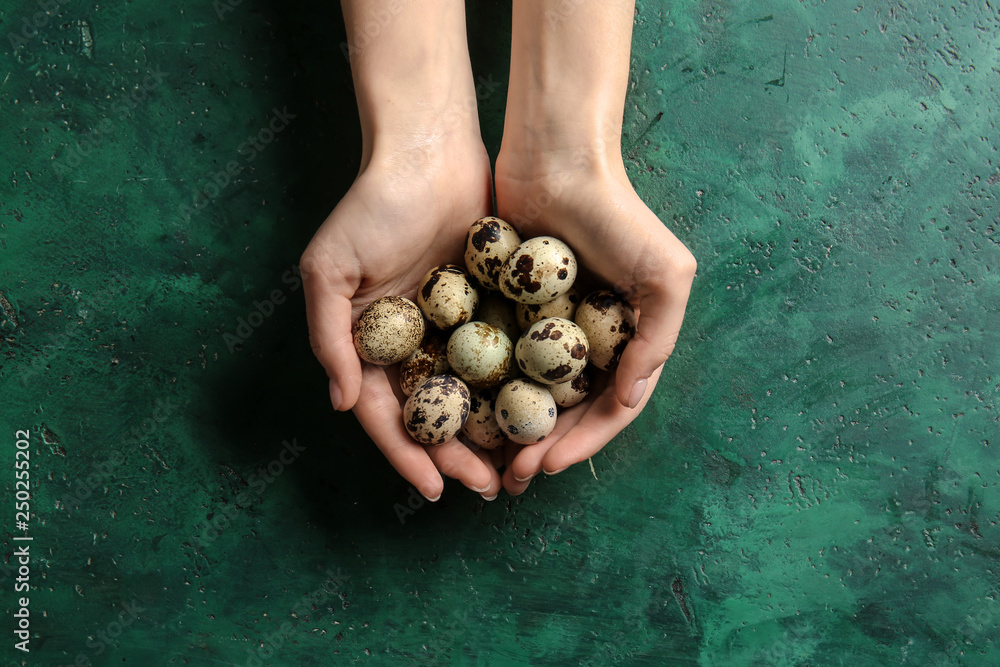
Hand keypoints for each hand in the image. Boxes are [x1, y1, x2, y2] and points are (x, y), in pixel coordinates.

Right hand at [300, 136, 503, 501]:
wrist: (430, 151)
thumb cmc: (372, 207)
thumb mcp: (329, 268)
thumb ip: (329, 336)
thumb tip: (342, 404)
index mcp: (371, 344)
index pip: (388, 414)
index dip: (408, 454)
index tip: (433, 490)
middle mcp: (413, 344)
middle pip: (437, 415)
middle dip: (457, 456)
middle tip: (487, 488)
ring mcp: (453, 328)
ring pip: (474, 395)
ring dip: (491, 433)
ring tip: (516, 467)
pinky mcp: (490, 306)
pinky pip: (504, 356)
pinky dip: (516, 387)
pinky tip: (539, 414)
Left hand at [494, 145, 696, 493]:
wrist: (556, 157)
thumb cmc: (618, 214)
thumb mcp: (665, 275)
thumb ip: (656, 341)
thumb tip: (629, 401)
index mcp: (627, 340)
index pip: (609, 409)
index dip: (581, 444)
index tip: (547, 466)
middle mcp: (587, 339)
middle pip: (564, 410)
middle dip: (541, 446)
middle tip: (509, 477)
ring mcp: (545, 325)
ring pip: (526, 392)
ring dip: (510, 427)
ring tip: (485, 458)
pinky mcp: (506, 307)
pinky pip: (494, 357)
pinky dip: (483, 387)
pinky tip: (462, 411)